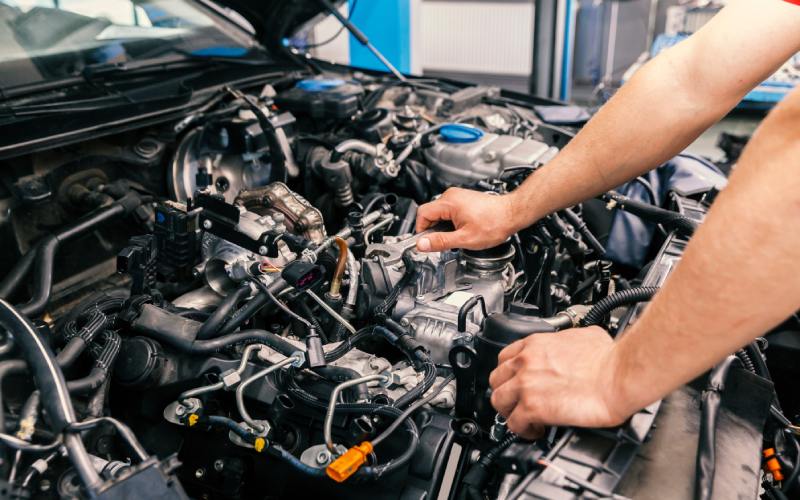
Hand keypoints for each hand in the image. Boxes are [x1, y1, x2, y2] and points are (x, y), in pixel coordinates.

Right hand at [415, 187, 516, 251]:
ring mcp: (457, 197)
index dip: (422, 230)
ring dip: (443, 227)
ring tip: (456, 236)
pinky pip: (448, 211)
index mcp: (448, 202)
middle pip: (430, 213)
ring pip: (439, 213)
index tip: (427, 242)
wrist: (512, 214)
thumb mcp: (464, 238)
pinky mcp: (463, 200)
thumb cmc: (494, 223)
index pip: (422, 214)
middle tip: (444, 242)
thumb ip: (440, 242)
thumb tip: (422, 244)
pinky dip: (451, 223)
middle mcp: (451, 196)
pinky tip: (462, 230)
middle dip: (434, 230)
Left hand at [488, 326, 629, 438]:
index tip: (516, 382)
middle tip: (518, 402)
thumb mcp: (585, 335)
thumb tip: (575, 345)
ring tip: (524, 419)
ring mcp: (526, 385)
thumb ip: (568, 341)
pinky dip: (523, 430)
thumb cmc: (610, 358)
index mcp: (536, 345)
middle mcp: (526, 363)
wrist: (619, 375)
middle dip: (506, 392)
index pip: (505, 358)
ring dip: (509, 412)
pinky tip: (537, 430)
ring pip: (498, 401)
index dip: (510, 373)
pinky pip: (514, 424)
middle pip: (496, 379)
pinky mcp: (533, 407)